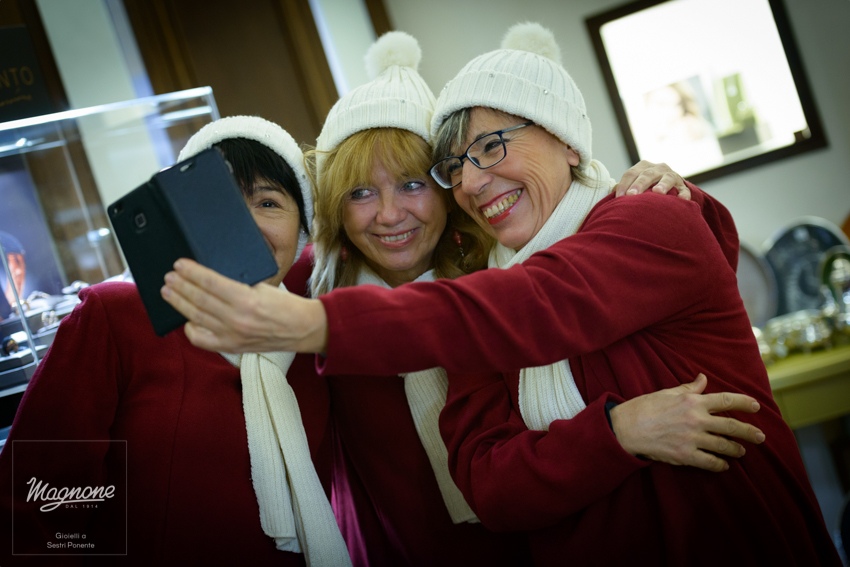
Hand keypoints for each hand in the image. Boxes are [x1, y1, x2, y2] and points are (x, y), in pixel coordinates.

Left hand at [160, 259, 327, 353]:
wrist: (301, 329)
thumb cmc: (284, 305)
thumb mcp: (263, 286)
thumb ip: (236, 284)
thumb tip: (209, 277)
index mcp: (246, 300)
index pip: (210, 283)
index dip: (192, 272)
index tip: (179, 264)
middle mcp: (236, 319)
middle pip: (199, 300)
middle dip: (180, 286)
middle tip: (169, 276)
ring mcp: (231, 336)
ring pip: (196, 317)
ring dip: (179, 303)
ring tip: (168, 291)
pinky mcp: (230, 347)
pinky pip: (202, 339)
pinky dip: (190, 328)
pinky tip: (186, 318)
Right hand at [609, 373, 764, 471]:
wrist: (625, 428)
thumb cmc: (644, 408)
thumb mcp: (667, 392)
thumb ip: (689, 388)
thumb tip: (703, 378)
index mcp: (692, 402)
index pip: (725, 401)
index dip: (744, 403)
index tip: (756, 407)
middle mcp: (696, 420)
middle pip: (732, 426)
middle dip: (749, 432)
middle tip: (760, 437)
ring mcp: (692, 439)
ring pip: (724, 446)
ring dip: (736, 450)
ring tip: (741, 451)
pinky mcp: (685, 456)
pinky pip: (710, 462)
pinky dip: (719, 464)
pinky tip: (723, 465)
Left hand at [613, 160, 690, 199]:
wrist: (670, 187)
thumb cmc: (646, 188)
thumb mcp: (635, 185)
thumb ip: (624, 188)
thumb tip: (612, 194)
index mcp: (643, 167)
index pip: (631, 173)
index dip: (624, 184)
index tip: (618, 197)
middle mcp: (658, 168)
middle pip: (647, 174)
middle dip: (639, 184)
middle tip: (632, 195)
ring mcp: (672, 176)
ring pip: (667, 178)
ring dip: (662, 185)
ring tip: (657, 192)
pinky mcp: (683, 186)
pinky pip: (684, 190)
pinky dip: (683, 195)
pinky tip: (681, 200)